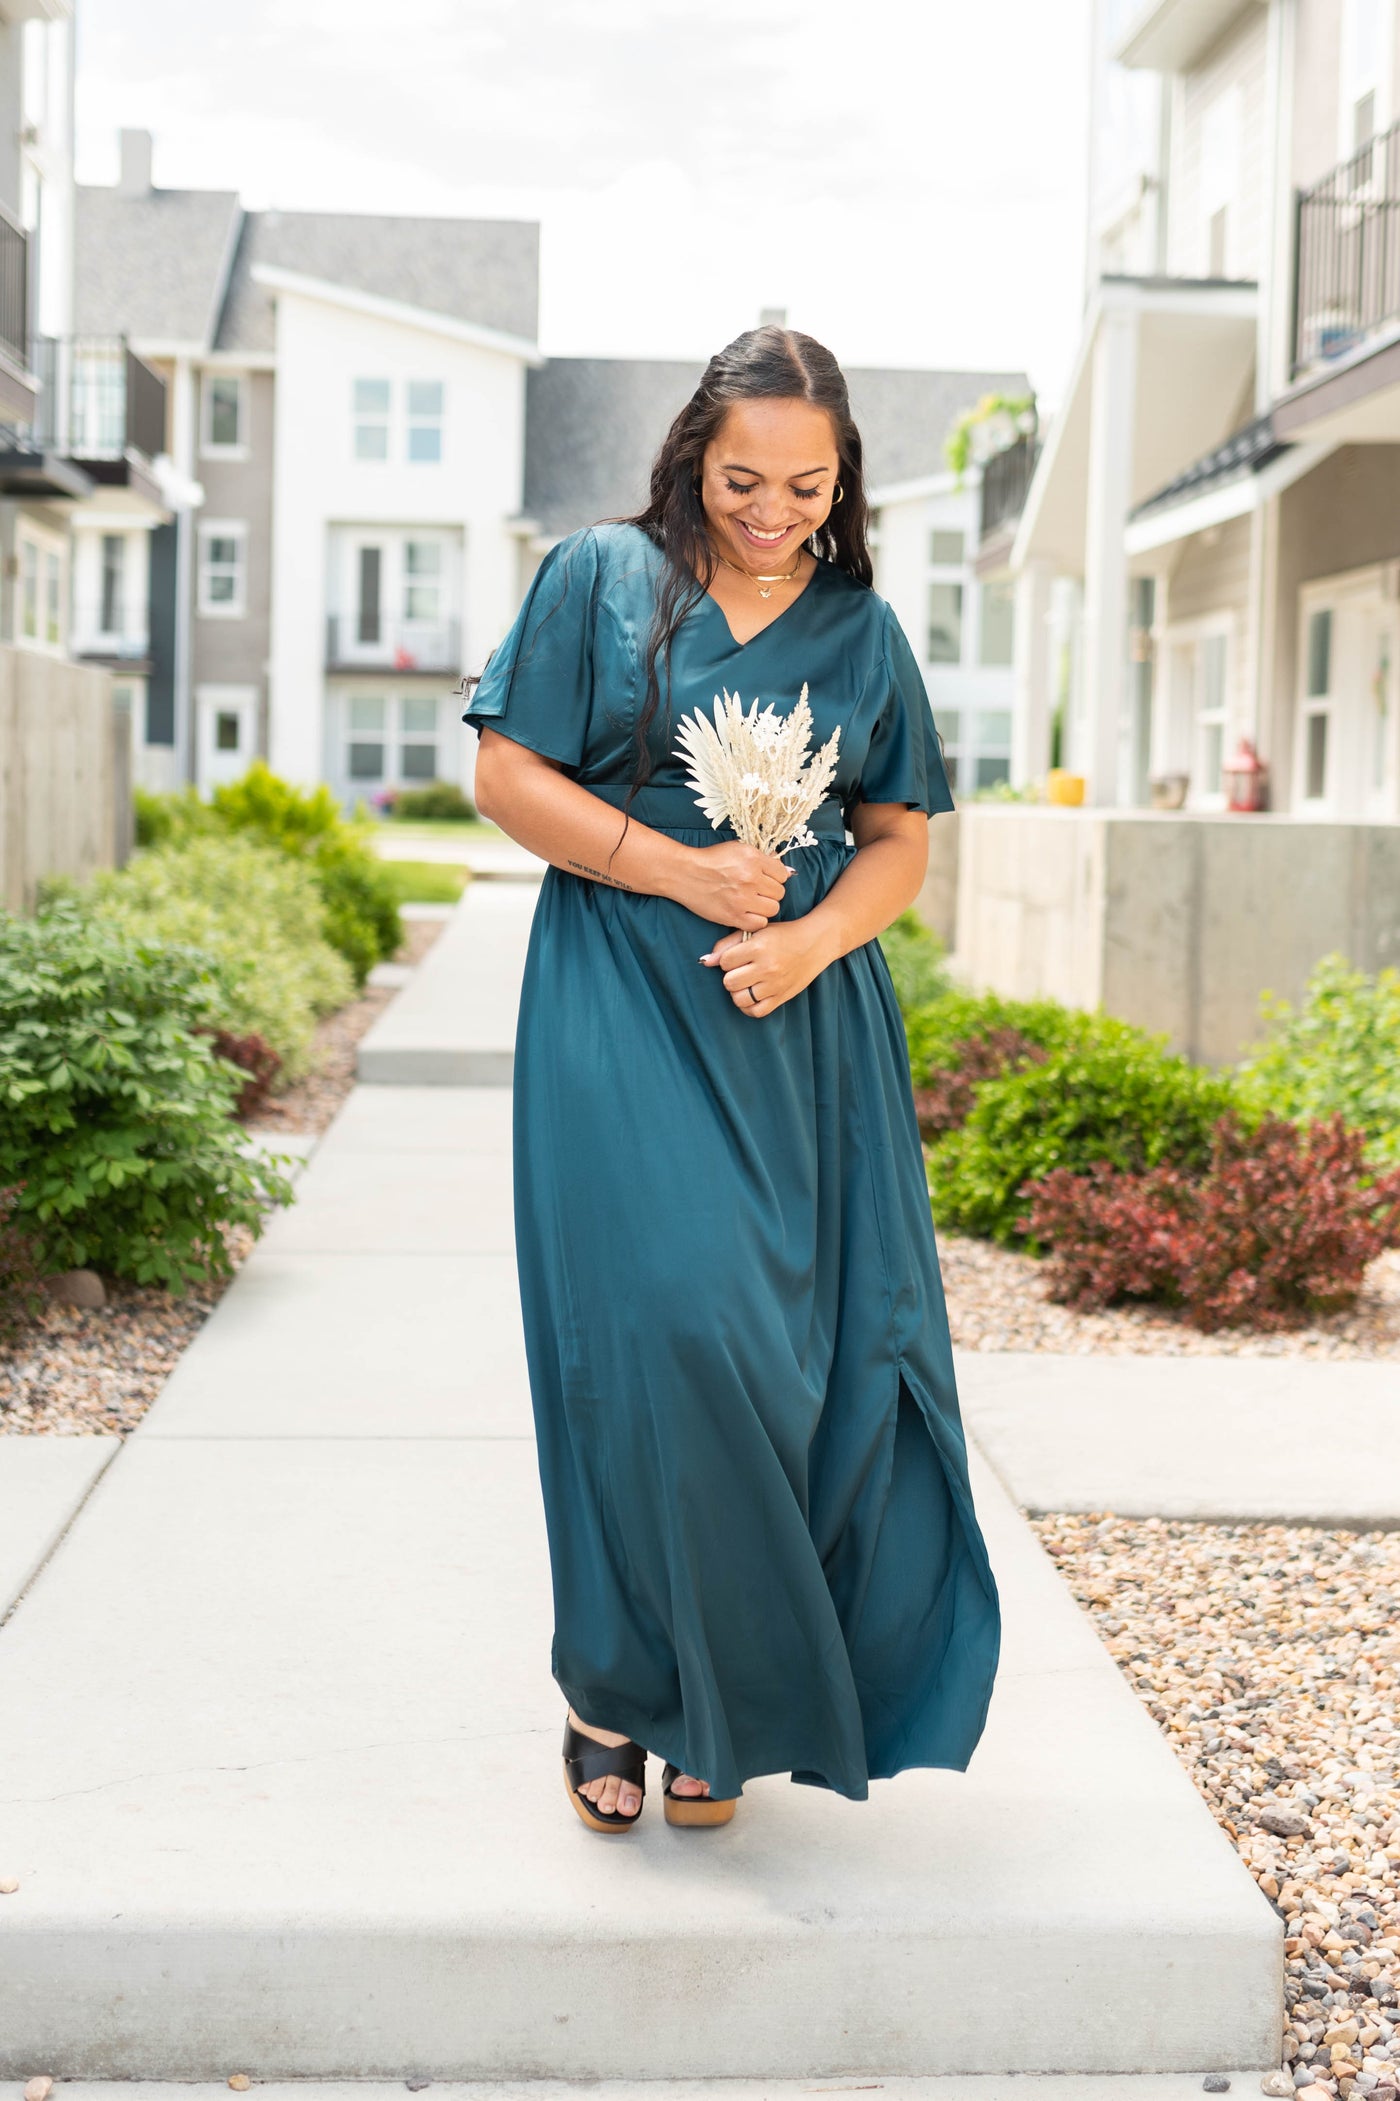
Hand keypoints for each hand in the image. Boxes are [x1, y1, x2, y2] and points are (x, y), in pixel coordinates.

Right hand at [670, 841, 790, 931]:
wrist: (685, 873)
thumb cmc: (712, 860)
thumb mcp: (739, 849)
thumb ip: (764, 859)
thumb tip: (788, 872)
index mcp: (753, 859)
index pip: (782, 874)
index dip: (775, 878)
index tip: (765, 879)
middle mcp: (750, 878)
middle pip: (780, 893)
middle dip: (770, 892)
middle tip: (757, 891)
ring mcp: (742, 899)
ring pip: (773, 909)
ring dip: (765, 907)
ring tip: (752, 902)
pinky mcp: (733, 916)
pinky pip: (759, 923)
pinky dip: (755, 920)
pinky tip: (747, 913)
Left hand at [699, 918, 835, 1016]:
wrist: (815, 943)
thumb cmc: (783, 935)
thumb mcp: (756, 932)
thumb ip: (728, 944)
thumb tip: (706, 961)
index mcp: (759, 947)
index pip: (725, 961)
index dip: (726, 959)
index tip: (736, 956)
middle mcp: (767, 967)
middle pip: (729, 982)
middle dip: (731, 976)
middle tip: (741, 970)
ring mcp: (775, 984)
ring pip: (740, 999)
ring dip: (738, 992)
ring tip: (745, 983)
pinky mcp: (782, 997)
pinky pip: (756, 1012)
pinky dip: (749, 1007)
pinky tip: (751, 996)